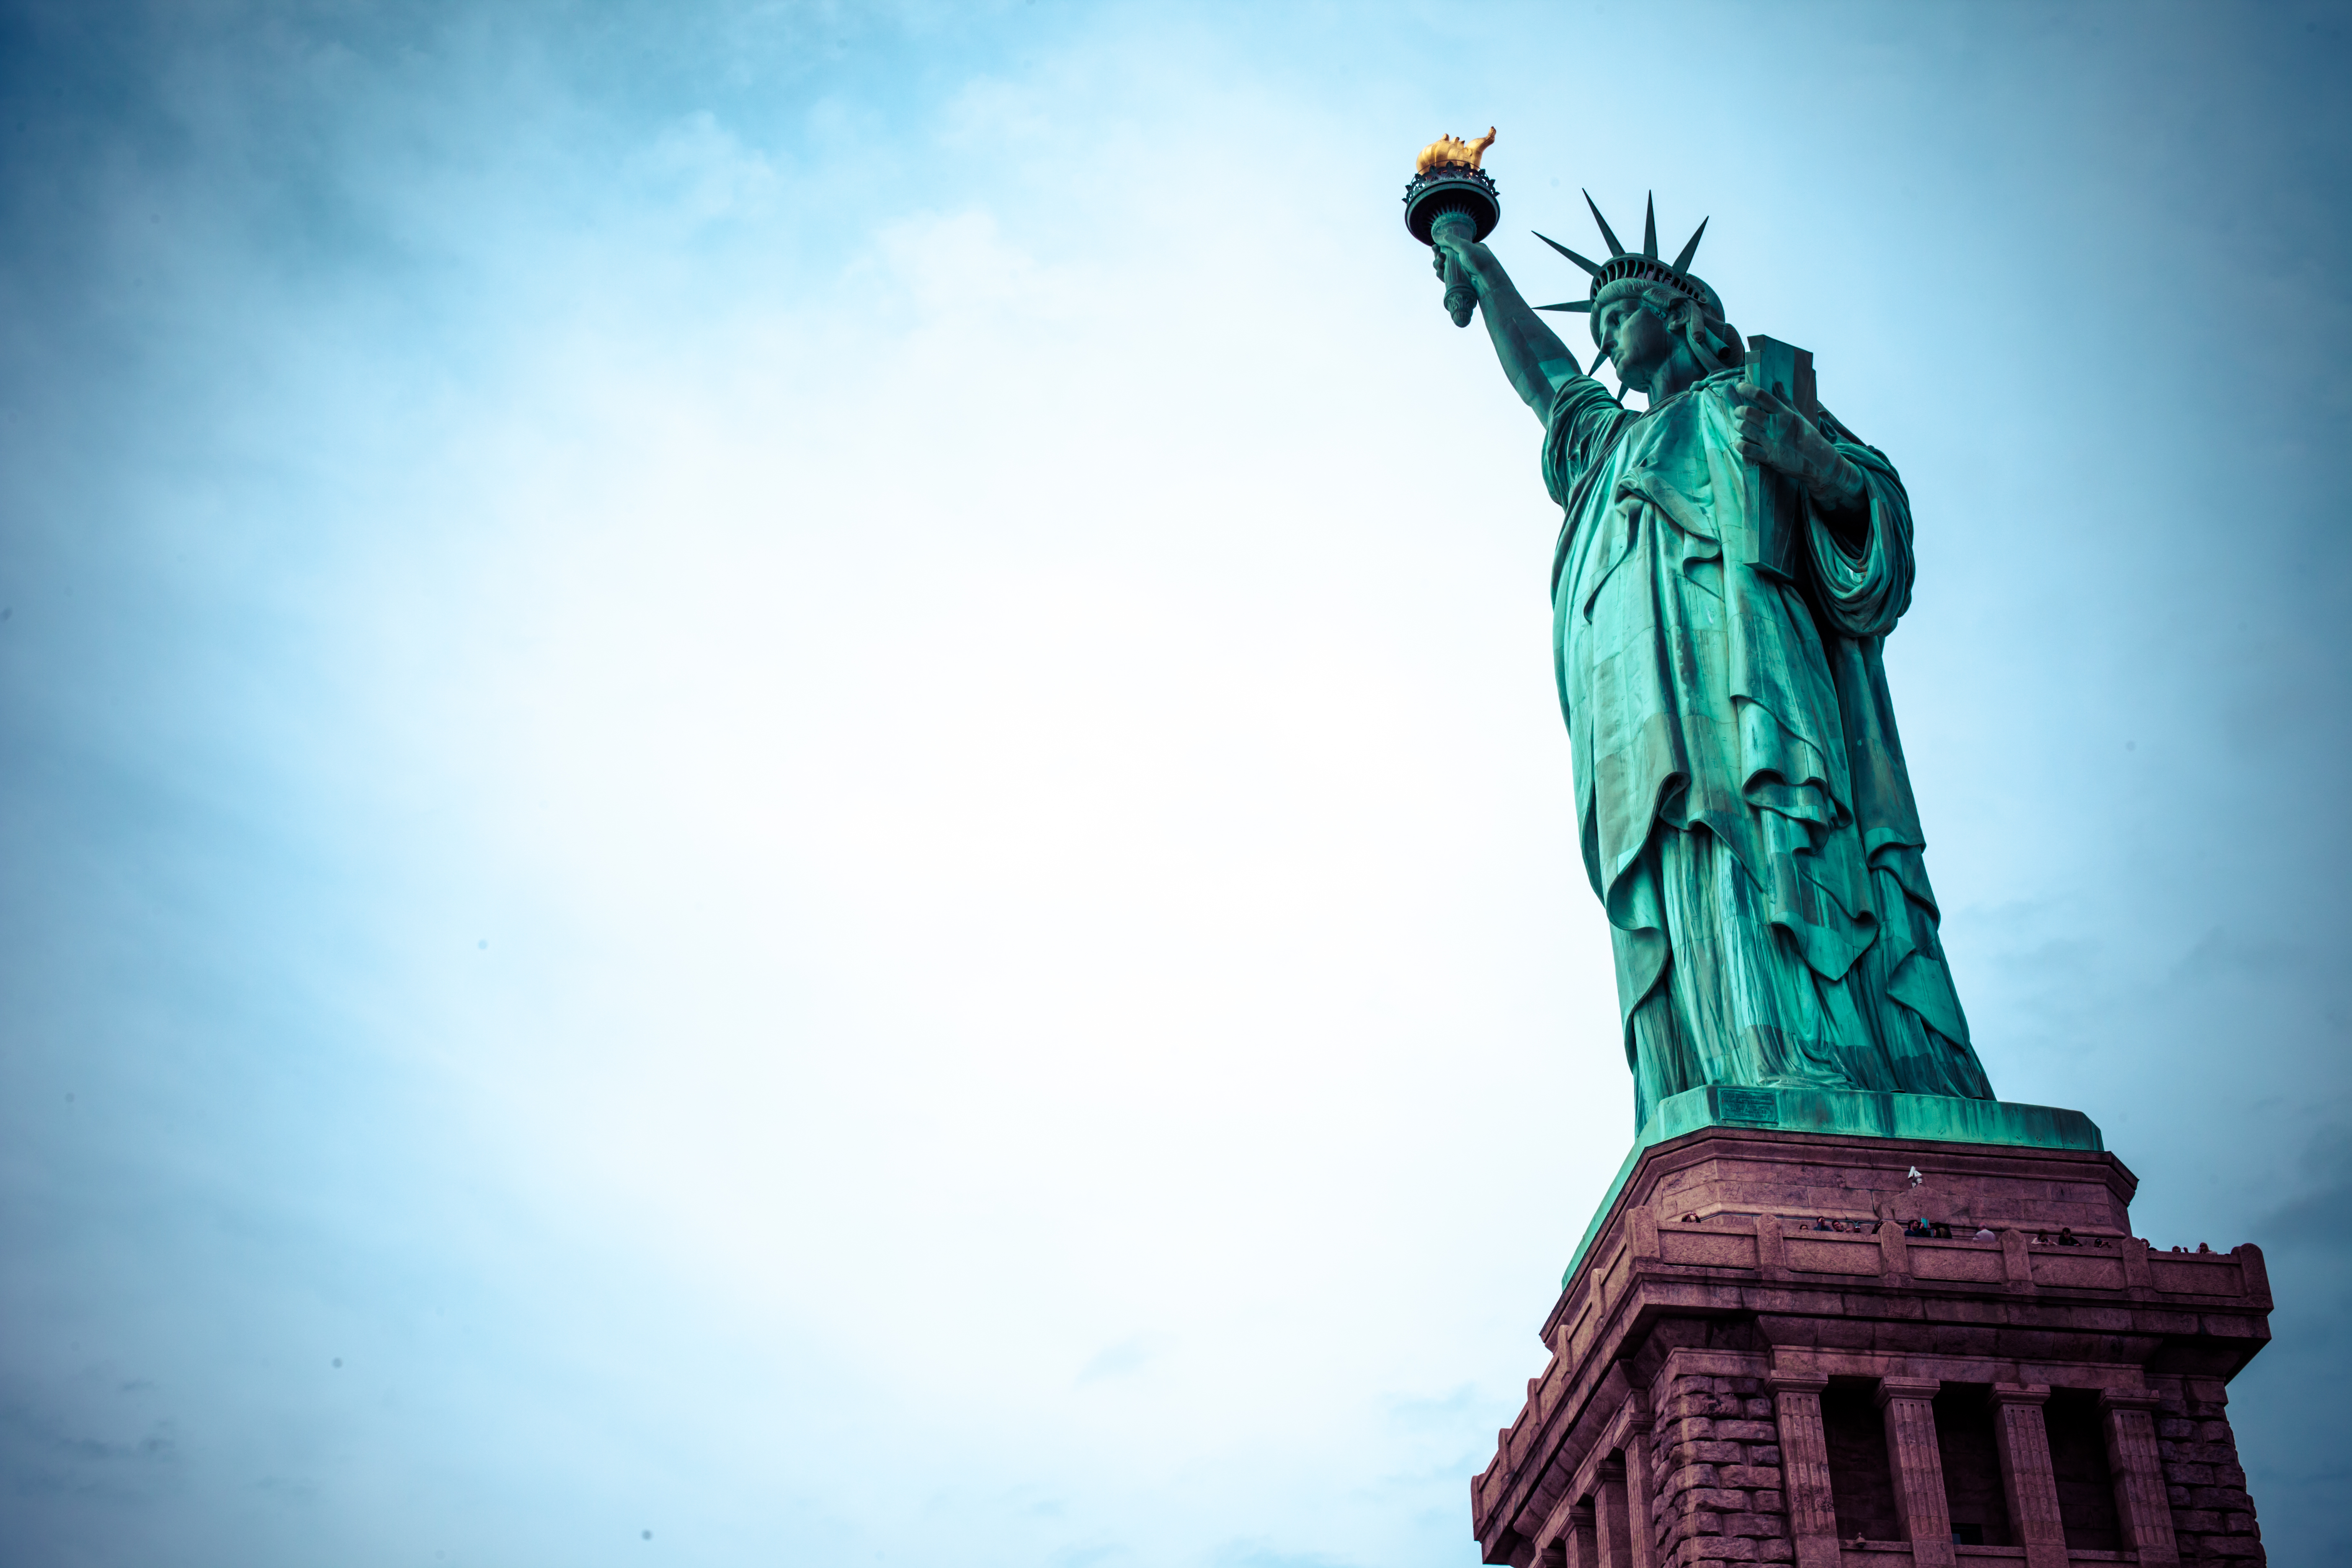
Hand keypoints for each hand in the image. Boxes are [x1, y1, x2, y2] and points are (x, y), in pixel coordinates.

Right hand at [1428, 215, 1483, 283]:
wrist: (1488, 280)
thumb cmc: (1480, 261)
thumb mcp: (1465, 246)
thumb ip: (1451, 240)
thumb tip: (1438, 237)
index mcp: (1469, 249)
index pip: (1452, 247)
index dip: (1441, 247)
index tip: (1435, 247)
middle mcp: (1465, 260)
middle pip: (1446, 257)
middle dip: (1438, 257)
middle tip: (1438, 256)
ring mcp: (1462, 271)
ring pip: (1445, 268)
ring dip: (1438, 265)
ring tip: (1439, 264)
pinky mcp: (1459, 282)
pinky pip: (1447, 277)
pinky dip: (1441, 274)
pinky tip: (1439, 272)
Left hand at [1725, 382, 1864, 511]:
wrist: (1819, 462)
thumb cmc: (1809, 437)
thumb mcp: (1798, 416)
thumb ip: (1785, 400)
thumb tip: (1777, 383)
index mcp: (1785, 413)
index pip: (1762, 395)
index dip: (1747, 389)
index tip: (1739, 386)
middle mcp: (1777, 426)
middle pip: (1748, 412)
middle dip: (1739, 410)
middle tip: (1738, 412)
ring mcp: (1771, 442)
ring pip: (1744, 428)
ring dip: (1738, 425)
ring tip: (1739, 425)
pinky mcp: (1768, 457)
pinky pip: (1745, 448)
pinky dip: (1739, 443)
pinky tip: (1740, 441)